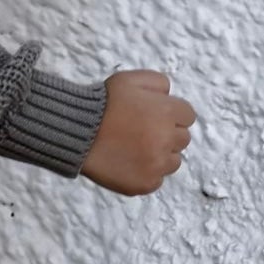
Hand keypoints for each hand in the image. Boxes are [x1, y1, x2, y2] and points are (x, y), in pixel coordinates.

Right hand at [80, 69, 195, 195]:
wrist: (75, 132)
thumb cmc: (101, 104)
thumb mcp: (130, 79)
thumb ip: (158, 82)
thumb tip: (170, 95)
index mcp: (167, 112)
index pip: (188, 116)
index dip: (171, 115)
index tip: (154, 117)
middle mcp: (167, 139)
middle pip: (183, 139)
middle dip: (168, 135)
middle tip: (143, 133)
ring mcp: (157, 164)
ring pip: (173, 162)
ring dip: (160, 156)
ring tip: (135, 149)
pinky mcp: (146, 183)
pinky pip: (157, 180)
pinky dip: (146, 173)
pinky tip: (129, 163)